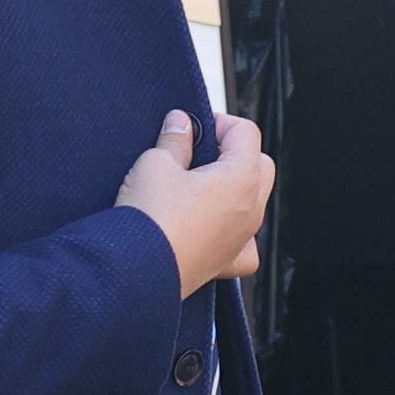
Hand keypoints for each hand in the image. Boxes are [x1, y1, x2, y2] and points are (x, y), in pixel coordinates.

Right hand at [117, 109, 272, 296]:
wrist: (136, 271)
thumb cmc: (150, 220)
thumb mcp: (156, 164)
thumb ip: (174, 139)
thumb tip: (180, 124)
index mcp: (242, 178)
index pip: (246, 133)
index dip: (219, 123)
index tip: (195, 127)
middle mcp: (251, 209)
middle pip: (258, 165)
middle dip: (232, 152)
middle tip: (198, 151)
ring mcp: (243, 237)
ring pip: (253, 202)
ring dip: (232, 188)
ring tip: (195, 185)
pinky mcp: (227, 262)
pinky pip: (244, 243)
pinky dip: (233, 231)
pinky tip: (211, 225)